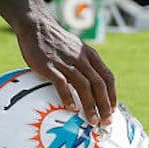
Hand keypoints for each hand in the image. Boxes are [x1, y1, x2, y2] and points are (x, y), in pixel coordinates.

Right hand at [14, 6, 115, 125]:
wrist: (36, 25)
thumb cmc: (55, 40)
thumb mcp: (76, 48)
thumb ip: (85, 63)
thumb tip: (92, 85)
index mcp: (89, 54)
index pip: (107, 77)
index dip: (112, 95)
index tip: (112, 110)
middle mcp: (80, 58)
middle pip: (98, 84)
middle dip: (104, 105)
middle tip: (106, 122)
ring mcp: (65, 62)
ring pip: (84, 86)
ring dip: (90, 105)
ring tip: (92, 121)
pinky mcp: (49, 65)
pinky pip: (62, 84)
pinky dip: (68, 97)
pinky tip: (71, 108)